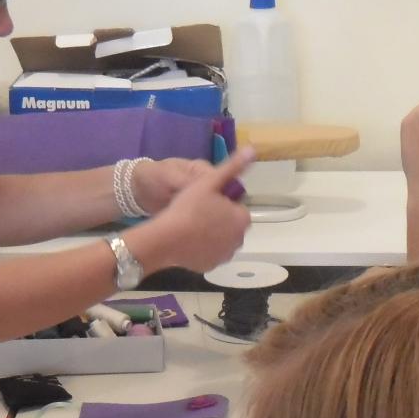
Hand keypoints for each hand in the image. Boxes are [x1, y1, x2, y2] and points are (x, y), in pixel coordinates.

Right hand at [136, 148, 255, 272]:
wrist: (166, 239)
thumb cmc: (188, 208)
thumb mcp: (209, 181)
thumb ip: (232, 167)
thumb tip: (252, 150)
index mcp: (242, 219)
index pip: (237, 207)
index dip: (221, 202)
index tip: (205, 200)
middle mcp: (239, 240)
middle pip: (230, 225)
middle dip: (219, 219)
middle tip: (196, 211)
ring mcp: (225, 256)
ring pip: (220, 240)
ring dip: (212, 234)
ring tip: (191, 226)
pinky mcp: (210, 267)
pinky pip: (209, 253)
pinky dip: (202, 248)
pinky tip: (188, 240)